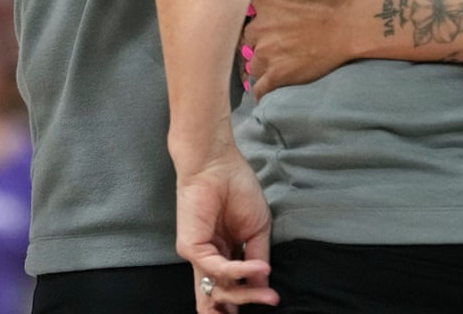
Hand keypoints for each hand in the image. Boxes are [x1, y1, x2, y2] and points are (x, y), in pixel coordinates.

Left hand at [175, 151, 276, 310]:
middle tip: (270, 302)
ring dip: (245, 295)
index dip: (247, 299)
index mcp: (225, 253)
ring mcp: (200, 255)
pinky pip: (217, 268)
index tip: (269, 303)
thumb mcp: (257, 229)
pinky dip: (240, 271)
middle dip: (246, 304)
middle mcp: (210, 258)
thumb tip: (263, 287)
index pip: (231, 288)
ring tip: (267, 295)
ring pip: (218, 290)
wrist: (218, 163)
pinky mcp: (192, 248)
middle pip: (223, 295)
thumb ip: (256, 260)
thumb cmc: (237, 187)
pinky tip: (258, 267)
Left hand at [242, 0, 359, 96]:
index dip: (251, 10)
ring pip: (248, 61)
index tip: (260, 12)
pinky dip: (260, 87)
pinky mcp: (279, 75)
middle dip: (253, 36)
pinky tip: (265, 85)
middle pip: (243, 35)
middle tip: (268, 37)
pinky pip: (258, 87)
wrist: (356, 24)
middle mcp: (258, 27)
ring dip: (257, 61)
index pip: (240, 6)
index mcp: (262, 0)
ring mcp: (267, 54)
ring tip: (268, 60)